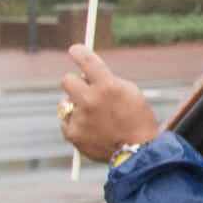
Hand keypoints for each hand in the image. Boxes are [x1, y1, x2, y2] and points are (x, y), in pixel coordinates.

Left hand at [59, 42, 160, 161]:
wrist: (138, 152)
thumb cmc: (137, 119)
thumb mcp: (129, 92)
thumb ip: (107, 81)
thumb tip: (87, 75)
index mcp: (107, 86)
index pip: (86, 61)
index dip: (79, 52)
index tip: (74, 50)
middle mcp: (90, 100)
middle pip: (66, 80)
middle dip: (74, 83)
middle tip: (83, 89)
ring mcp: (79, 117)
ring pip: (65, 103)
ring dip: (75, 105)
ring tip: (93, 117)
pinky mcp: (72, 134)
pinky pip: (66, 121)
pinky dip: (76, 124)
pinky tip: (91, 130)